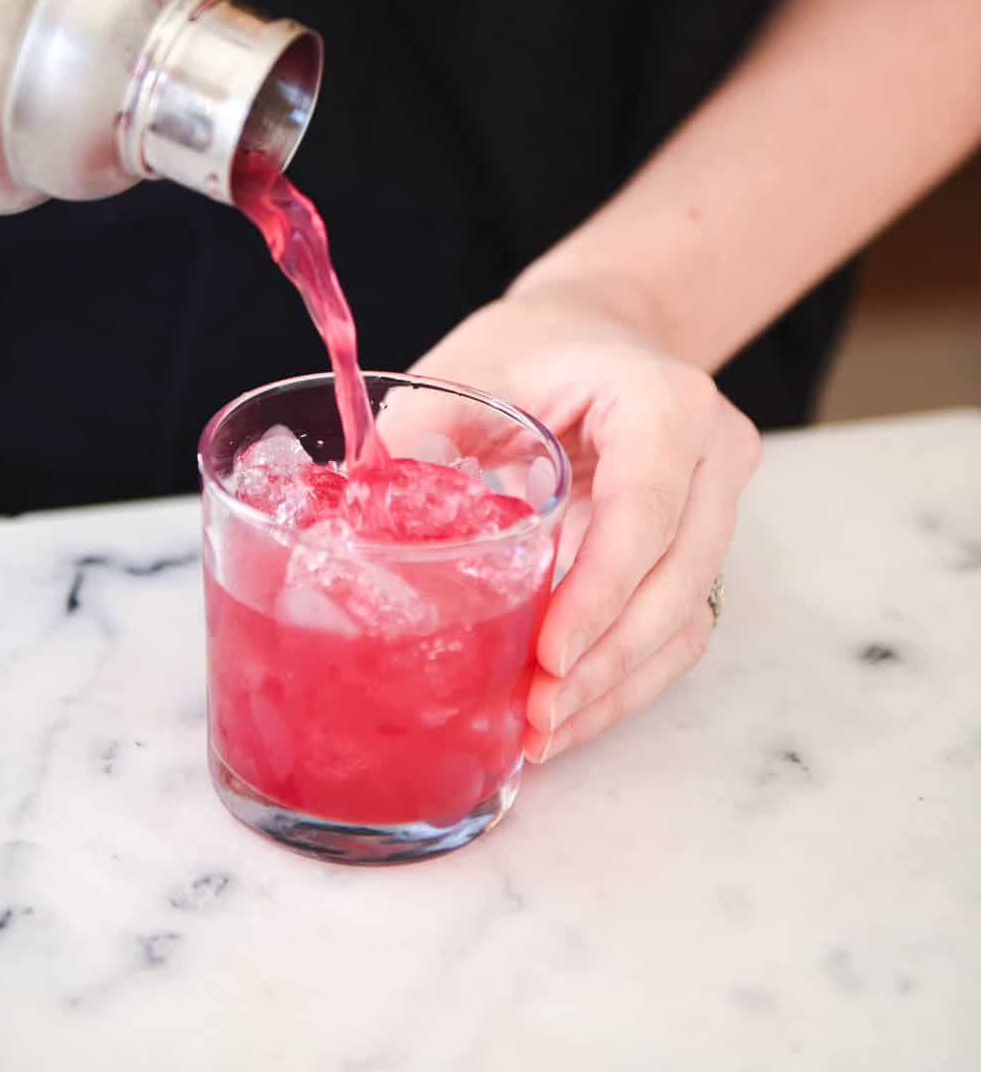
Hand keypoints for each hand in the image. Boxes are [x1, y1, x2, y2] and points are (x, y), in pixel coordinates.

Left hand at [411, 279, 760, 760]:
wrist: (589, 337)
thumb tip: (355, 527)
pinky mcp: (698, 552)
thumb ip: (419, 436)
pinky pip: (676, 631)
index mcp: (665, 401)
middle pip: (678, 578)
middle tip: (534, 716)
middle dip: (606, 659)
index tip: (547, 656)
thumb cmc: (528, 349)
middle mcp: (712, 455)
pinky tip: (563, 717)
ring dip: (615, 686)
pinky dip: (622, 681)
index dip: (601, 588)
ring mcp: (717, 506)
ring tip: (539, 735)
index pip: (647, 507)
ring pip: (686, 618)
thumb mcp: (468, 370)